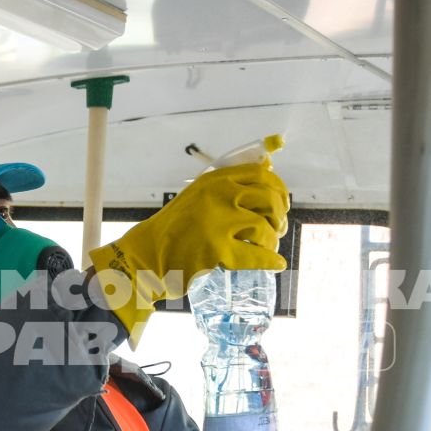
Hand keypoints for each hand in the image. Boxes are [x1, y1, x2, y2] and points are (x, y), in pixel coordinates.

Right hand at [87, 160, 288, 341]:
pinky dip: (272, 262)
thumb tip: (270, 166)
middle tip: (278, 229)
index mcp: (214, 180)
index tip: (282, 202)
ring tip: (269, 248)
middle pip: (269, 200)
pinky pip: (258, 256)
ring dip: (273, 241)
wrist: (147, 256)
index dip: (279, 189)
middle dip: (280, 216)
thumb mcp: (198, 196)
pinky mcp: (219, 251)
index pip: (261, 174)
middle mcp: (219, 196)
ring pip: (266, 229)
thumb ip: (228, 184)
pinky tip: (276, 264)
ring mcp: (219, 223)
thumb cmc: (175, 228)